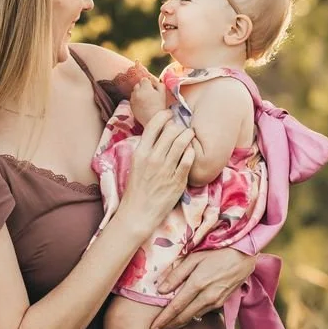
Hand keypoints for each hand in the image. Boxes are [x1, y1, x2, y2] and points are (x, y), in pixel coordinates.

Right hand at [119, 108, 193, 236]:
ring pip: (182, 142)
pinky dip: (191, 151)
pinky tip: (191, 151)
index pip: (154, 125)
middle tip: (182, 127)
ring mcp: (166, 169)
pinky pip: (189, 159)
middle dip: (179, 125)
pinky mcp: (177, 180)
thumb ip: (147, 149)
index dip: (164, 115)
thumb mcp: (136, 164)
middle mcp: (153, 158)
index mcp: (140, 153)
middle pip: (171, 130)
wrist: (138, 214)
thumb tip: (159, 132)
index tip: (170, 115)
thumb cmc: (136, 189)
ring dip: (188, 135)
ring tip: (190, 135)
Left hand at [129, 75, 165, 127]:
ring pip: (134, 91)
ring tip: (145, 99)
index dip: (149, 83)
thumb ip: (158, 84)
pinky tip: (142, 104)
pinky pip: (132, 99)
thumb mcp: (163, 93)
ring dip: (138, 93)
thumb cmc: (160, 106)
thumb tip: (153, 81)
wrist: (154, 120)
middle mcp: (137, 92)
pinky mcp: (131, 106)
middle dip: (143, 87)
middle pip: (138, 84)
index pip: (144, 79)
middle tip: (149, 93)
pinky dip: (136, 99)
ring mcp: (133, 99)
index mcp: (145, 88)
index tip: (152, 88)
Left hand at [149, 246, 257, 328]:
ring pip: (193, 317)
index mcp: (197, 284)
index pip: (176, 307)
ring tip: (166, 326)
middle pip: (183, 317)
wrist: (243, 255)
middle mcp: (207, 297)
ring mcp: (215, 302)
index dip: (163, 320)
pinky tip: (183, 317)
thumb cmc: (216, 252)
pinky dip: (190, 317)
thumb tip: (160, 290)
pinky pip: (202, 313)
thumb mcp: (194, 257)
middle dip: (168, 326)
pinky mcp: (221, 303)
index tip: (152, 328)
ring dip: (178, 323)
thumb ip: (177, 274)